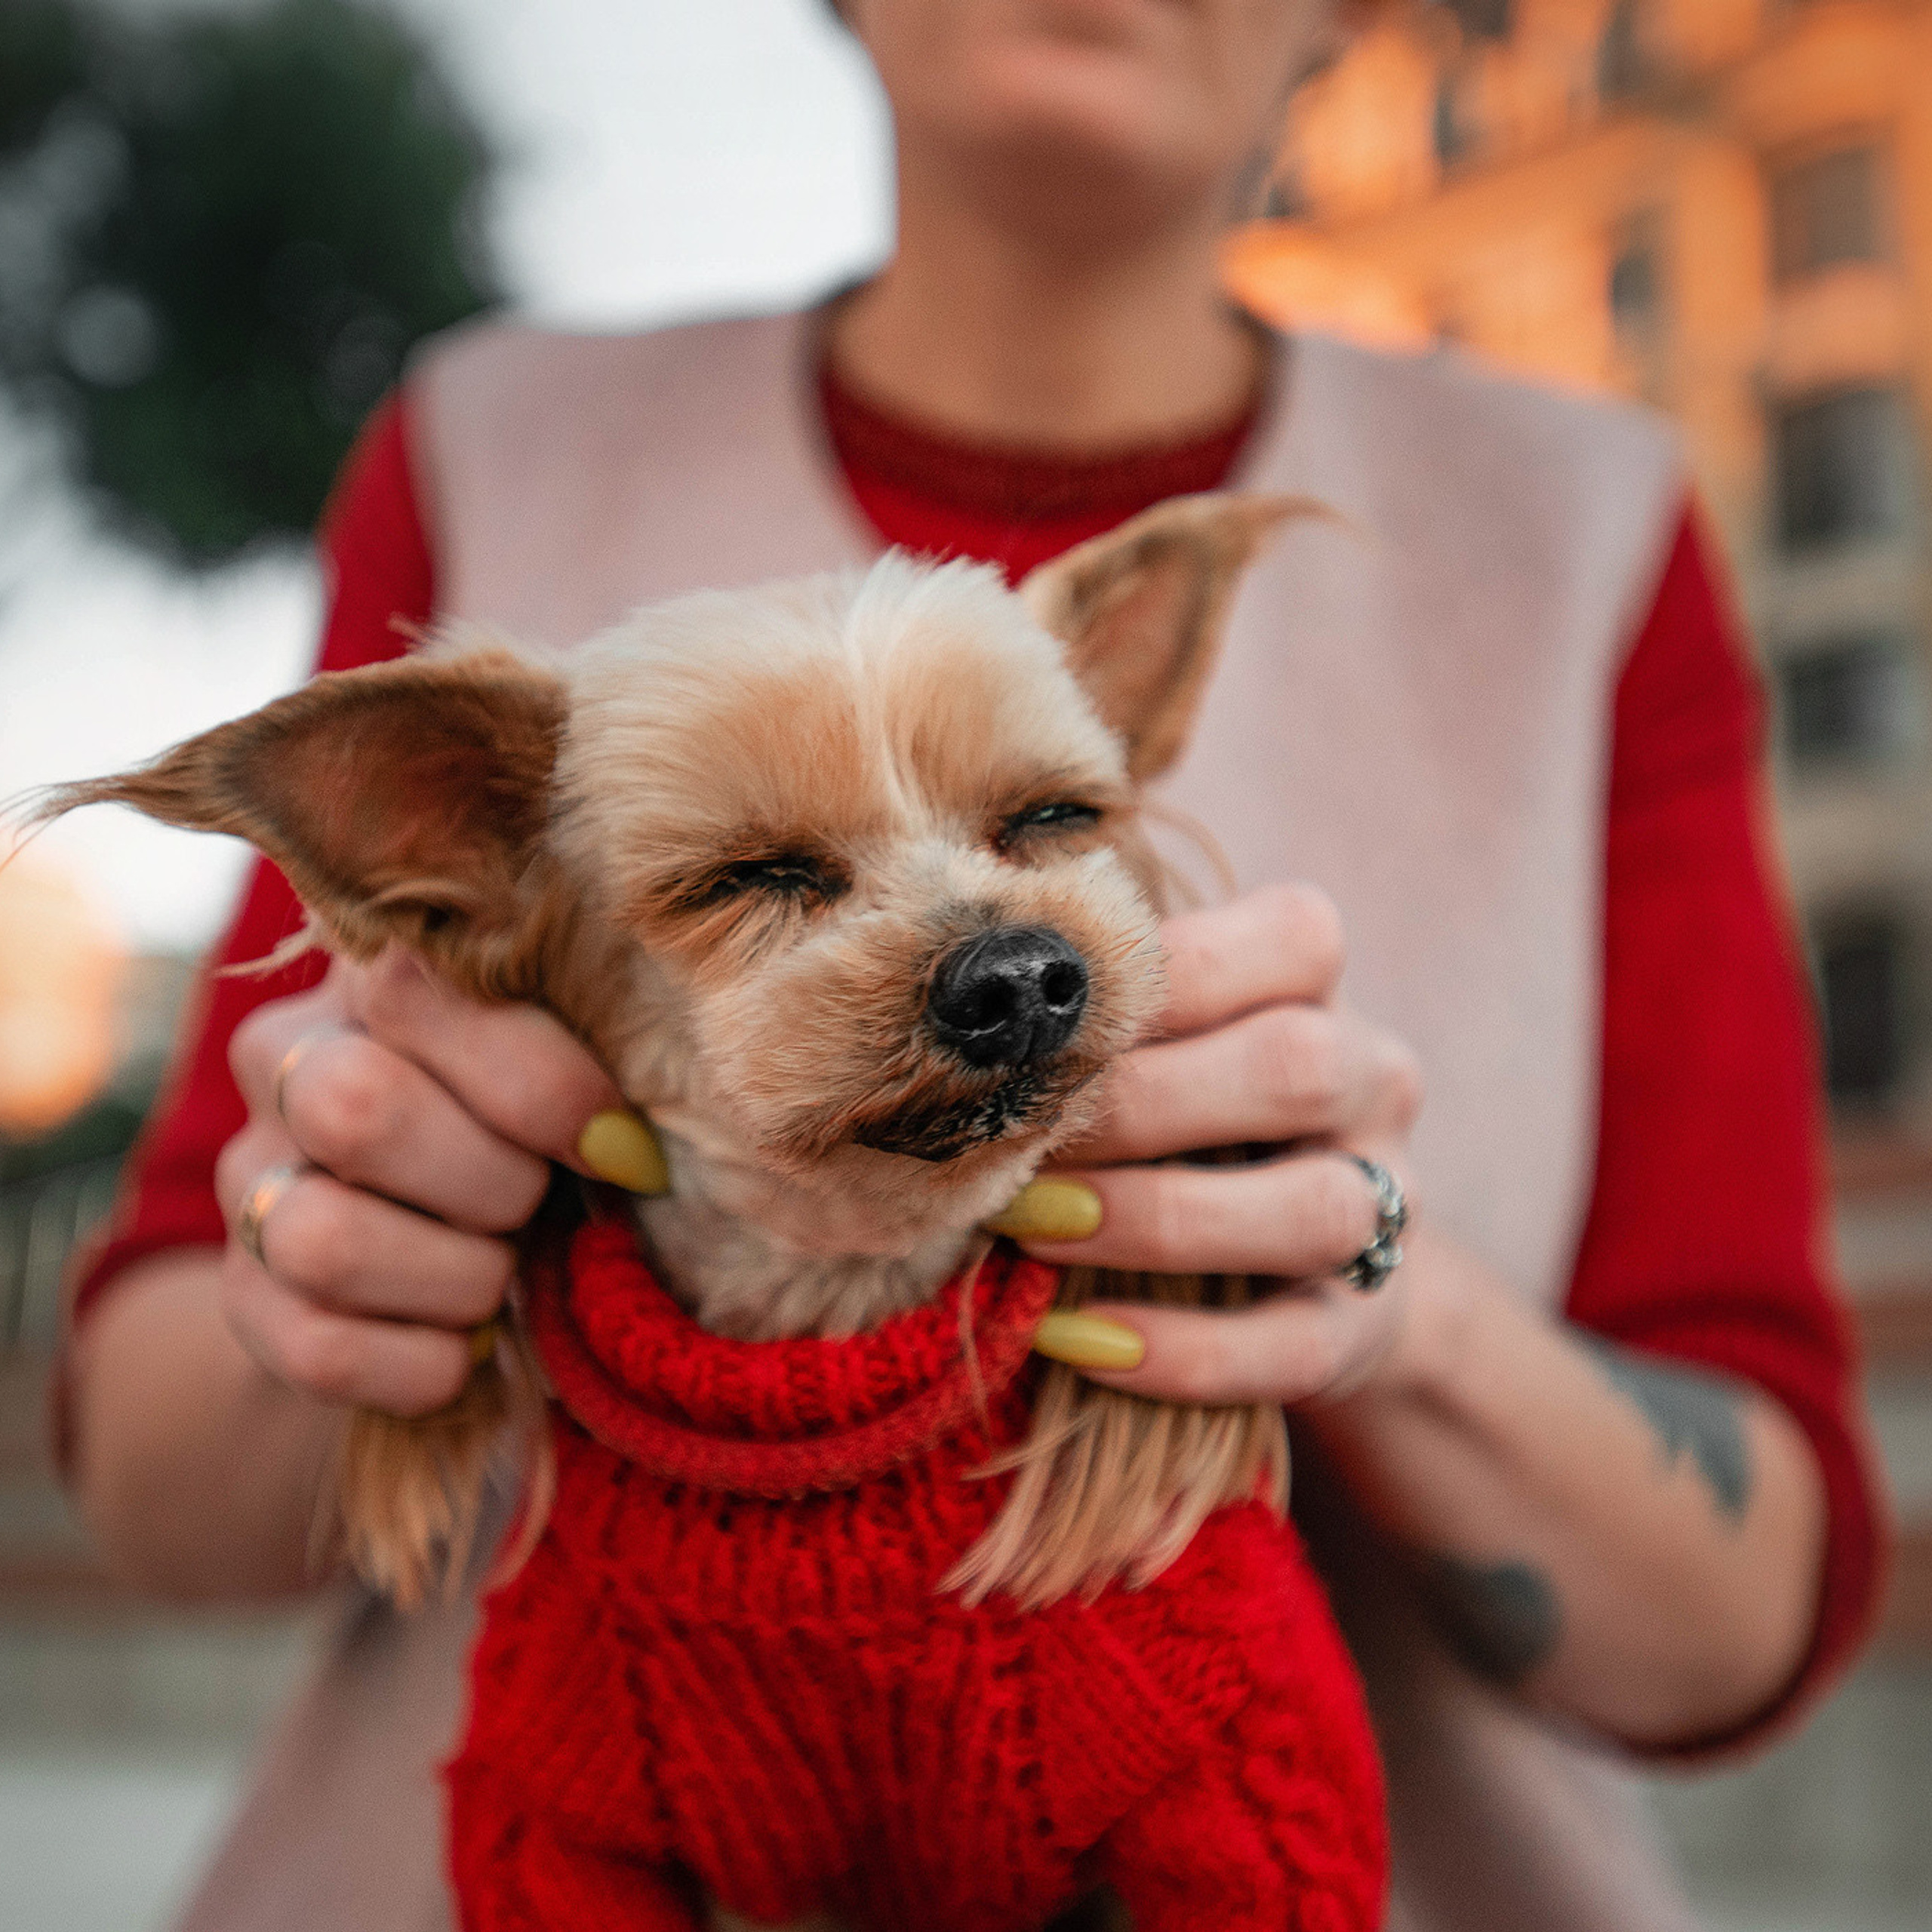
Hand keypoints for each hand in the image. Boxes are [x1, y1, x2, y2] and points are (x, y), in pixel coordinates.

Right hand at [212, 948, 663, 1417]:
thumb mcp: (572, 1052)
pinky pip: (321, 1350)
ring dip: (458, 1276)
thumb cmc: (544, 1114)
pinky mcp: (245, 1296)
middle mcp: (286, 1059)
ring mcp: (249, 1181)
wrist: (461, 1222)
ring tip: (502, 1268)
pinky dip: (425, 1363)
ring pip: (325, 1242)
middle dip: (491, 1182)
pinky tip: (470, 1341)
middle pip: (355, 1111)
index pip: (417, 992)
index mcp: (375, 972)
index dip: (539, 1083)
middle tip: (542, 1200)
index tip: (619, 1145)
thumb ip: (593, 1051)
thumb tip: (624, 1150)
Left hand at [1004, 884, 1422, 1404]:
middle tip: (1013, 1136)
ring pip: (1318, 1210)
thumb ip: (1089, 1013)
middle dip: (1142, 1104)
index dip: (1163, 973)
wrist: (1291, 1260)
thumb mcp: (1149, 1038)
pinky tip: (1074, 1337)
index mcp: (1316, 987)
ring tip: (1032, 1231)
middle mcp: (1372, 1084)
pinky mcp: (1363, 1327)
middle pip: (1300, 1066)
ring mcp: (1385, 1207)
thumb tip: (944, 1014)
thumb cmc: (1173, 1106)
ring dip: (1160, 1221)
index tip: (1041, 1019)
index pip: (1292, 937)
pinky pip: (1295, 1344)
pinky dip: (1181, 1350)